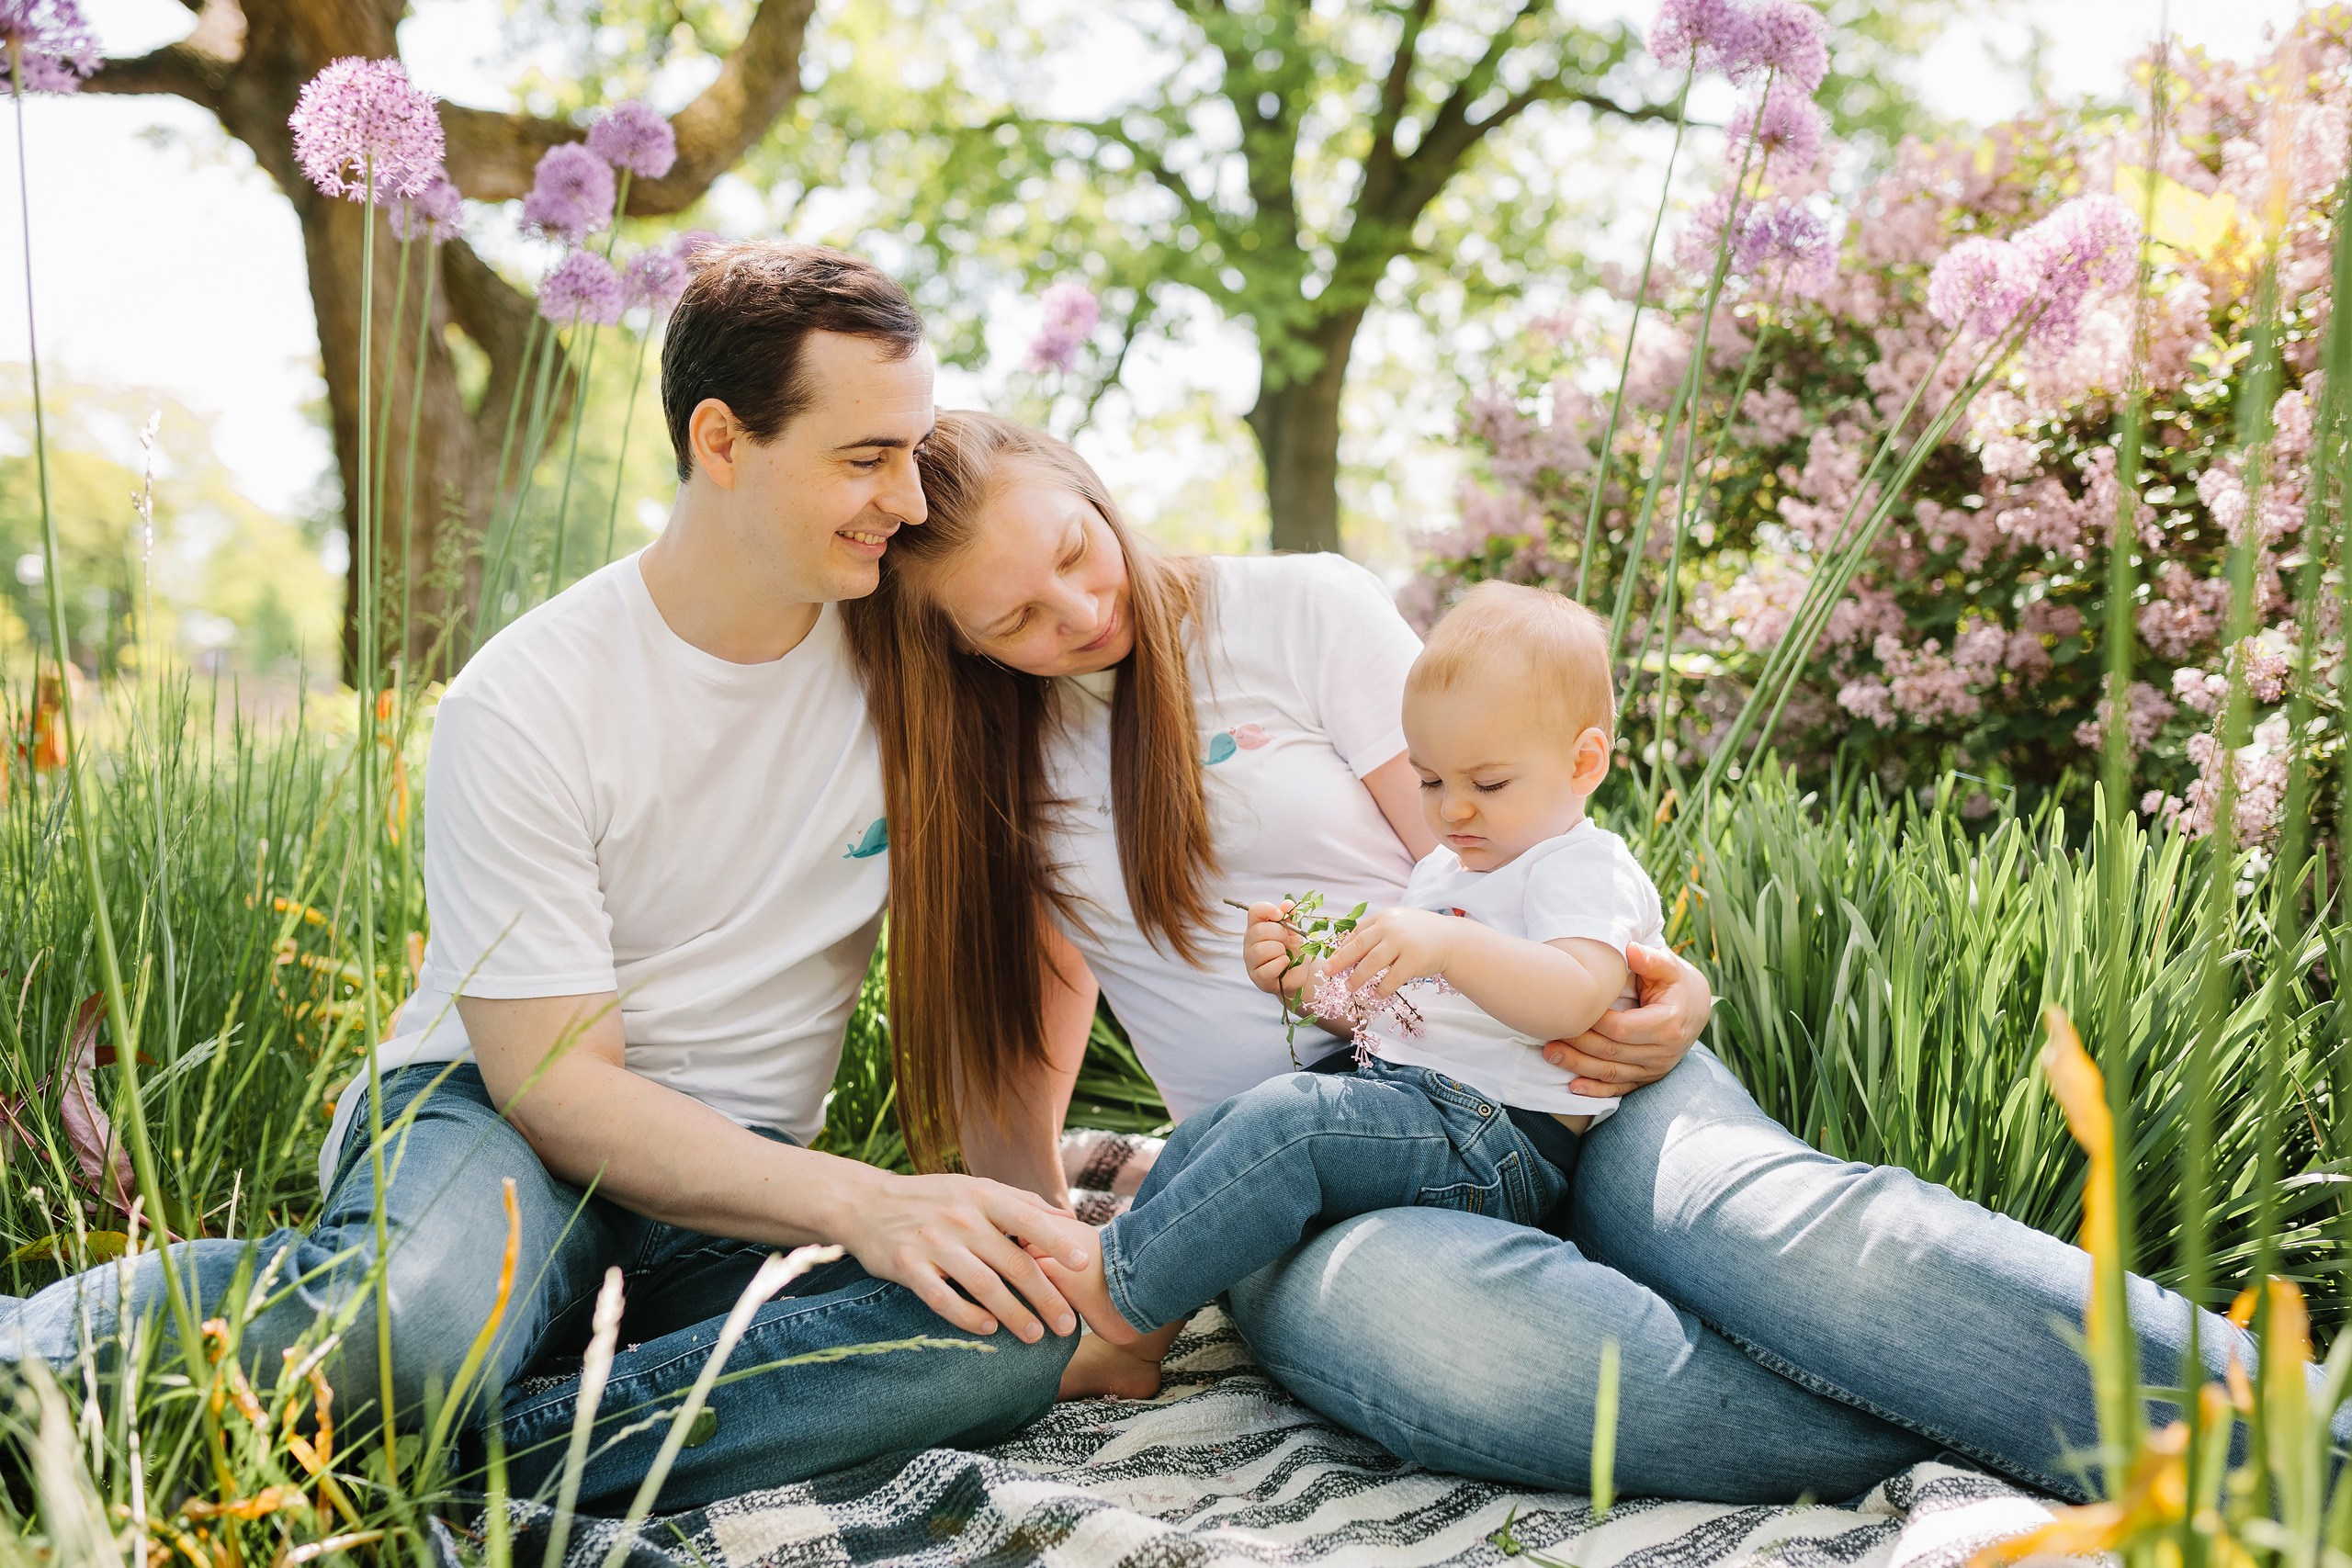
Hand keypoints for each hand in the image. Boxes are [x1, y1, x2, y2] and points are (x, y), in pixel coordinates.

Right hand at [833, 1168, 1094, 1342]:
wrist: (866, 1203)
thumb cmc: (931, 1198)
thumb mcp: (974, 1187)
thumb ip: (1020, 1201)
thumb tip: (1067, 1217)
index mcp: (981, 1196)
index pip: (1028, 1221)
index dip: (1057, 1244)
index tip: (1083, 1265)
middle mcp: (961, 1219)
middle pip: (1013, 1263)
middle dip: (1045, 1297)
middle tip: (1068, 1324)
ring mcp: (934, 1244)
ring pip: (984, 1286)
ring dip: (1014, 1314)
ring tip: (1035, 1335)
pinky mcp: (908, 1267)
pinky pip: (943, 1299)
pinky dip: (968, 1316)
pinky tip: (988, 1329)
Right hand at [1244, 900, 1307, 995]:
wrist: (1300, 973)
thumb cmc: (1293, 950)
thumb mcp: (1293, 931)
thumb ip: (1290, 917)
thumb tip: (1287, 904)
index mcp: (1257, 927)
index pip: (1254, 911)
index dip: (1268, 909)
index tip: (1281, 915)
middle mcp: (1250, 943)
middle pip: (1259, 930)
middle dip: (1279, 934)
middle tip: (1286, 940)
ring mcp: (1251, 961)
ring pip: (1261, 950)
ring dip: (1279, 951)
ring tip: (1284, 953)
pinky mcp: (1258, 977)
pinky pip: (1267, 968)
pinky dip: (1280, 964)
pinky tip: (1285, 963)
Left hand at [1325, 907, 1455, 998]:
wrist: (1451, 939)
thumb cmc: (1419, 934)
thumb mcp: (1396, 925)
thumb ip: (1376, 933)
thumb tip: (1346, 951)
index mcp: (1383, 917)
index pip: (1356, 934)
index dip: (1342, 949)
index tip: (1331, 961)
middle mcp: (1390, 927)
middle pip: (1358, 946)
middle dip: (1340, 961)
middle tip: (1327, 973)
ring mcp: (1402, 943)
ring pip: (1371, 963)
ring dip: (1357, 978)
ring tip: (1350, 987)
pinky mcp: (1414, 960)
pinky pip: (1392, 979)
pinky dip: (1382, 989)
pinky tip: (1377, 995)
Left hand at [1541, 942, 1711, 1095]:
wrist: (1694, 1008)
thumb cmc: (1675, 983)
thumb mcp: (1669, 967)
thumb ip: (1651, 959)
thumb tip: (1631, 950)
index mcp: (1667, 1025)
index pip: (1622, 1028)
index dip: (1593, 1021)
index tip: (1570, 1009)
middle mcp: (1663, 1053)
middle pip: (1612, 1052)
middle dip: (1578, 1044)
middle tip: (1548, 1033)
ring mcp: (1655, 1069)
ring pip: (1611, 1072)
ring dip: (1578, 1066)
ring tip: (1550, 1054)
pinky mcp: (1647, 1078)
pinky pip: (1620, 1088)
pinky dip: (1596, 1090)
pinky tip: (1573, 1087)